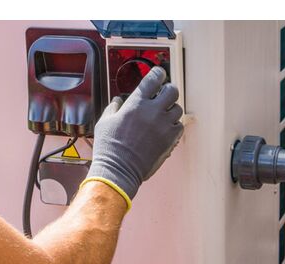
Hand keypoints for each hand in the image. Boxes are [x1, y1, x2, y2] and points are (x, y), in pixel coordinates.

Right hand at [83, 66, 183, 208]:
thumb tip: (119, 101)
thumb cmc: (109, 147)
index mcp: (136, 103)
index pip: (154, 78)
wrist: (119, 170)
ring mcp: (164, 125)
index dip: (158, 73)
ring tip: (163, 114)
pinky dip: (174, 125)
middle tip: (163, 95)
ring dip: (171, 109)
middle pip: (172, 90)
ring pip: (178, 108)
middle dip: (168, 90)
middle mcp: (153, 111)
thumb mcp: (105, 122)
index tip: (158, 74)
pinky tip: (166, 128)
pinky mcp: (170, 139)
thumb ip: (114, 107)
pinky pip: (179, 126)